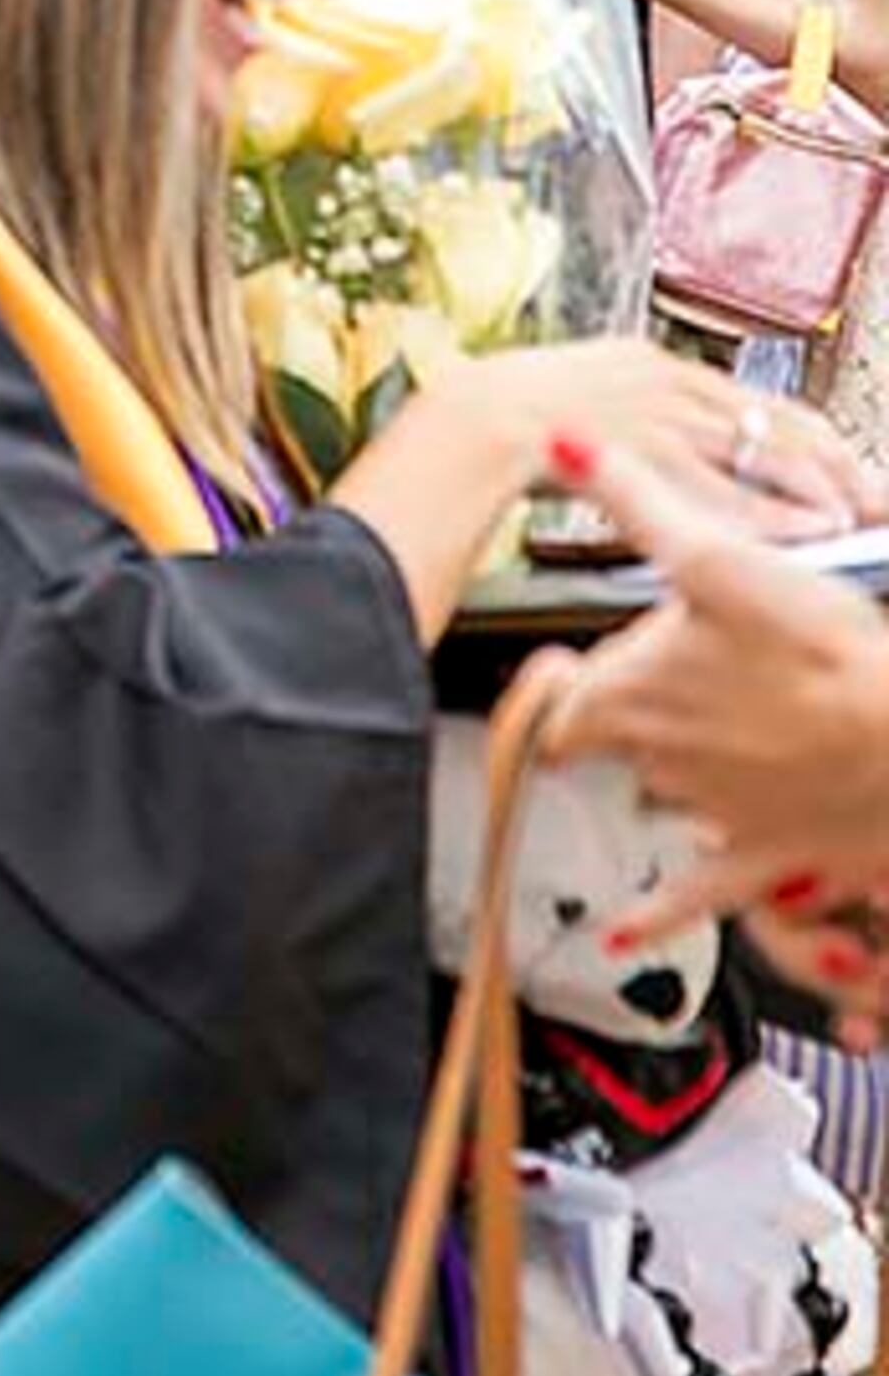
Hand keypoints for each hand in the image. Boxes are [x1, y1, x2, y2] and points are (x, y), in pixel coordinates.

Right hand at [449, 338, 874, 541]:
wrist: (449, 429)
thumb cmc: (492, 430)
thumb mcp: (567, 409)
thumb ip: (622, 429)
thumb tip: (652, 461)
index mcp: (645, 362)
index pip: (754, 398)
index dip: (811, 437)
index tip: (847, 466)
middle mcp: (660, 378)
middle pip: (774, 419)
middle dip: (836, 463)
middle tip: (874, 496)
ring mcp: (651, 412)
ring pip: (760, 451)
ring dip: (817, 489)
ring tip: (856, 518)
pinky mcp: (639, 450)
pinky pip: (722, 488)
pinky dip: (773, 512)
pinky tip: (806, 531)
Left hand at [544, 431, 888, 887]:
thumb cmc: (826, 657)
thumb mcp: (722, 559)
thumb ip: (636, 501)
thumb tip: (566, 443)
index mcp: (628, 697)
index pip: (552, 696)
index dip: (548, 681)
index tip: (549, 672)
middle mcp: (655, 762)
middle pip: (613, 741)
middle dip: (624, 717)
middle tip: (649, 692)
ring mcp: (710, 814)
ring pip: (661, 797)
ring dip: (667, 775)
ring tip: (704, 741)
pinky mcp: (767, 858)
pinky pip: (695, 899)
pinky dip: (652, 916)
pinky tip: (619, 932)